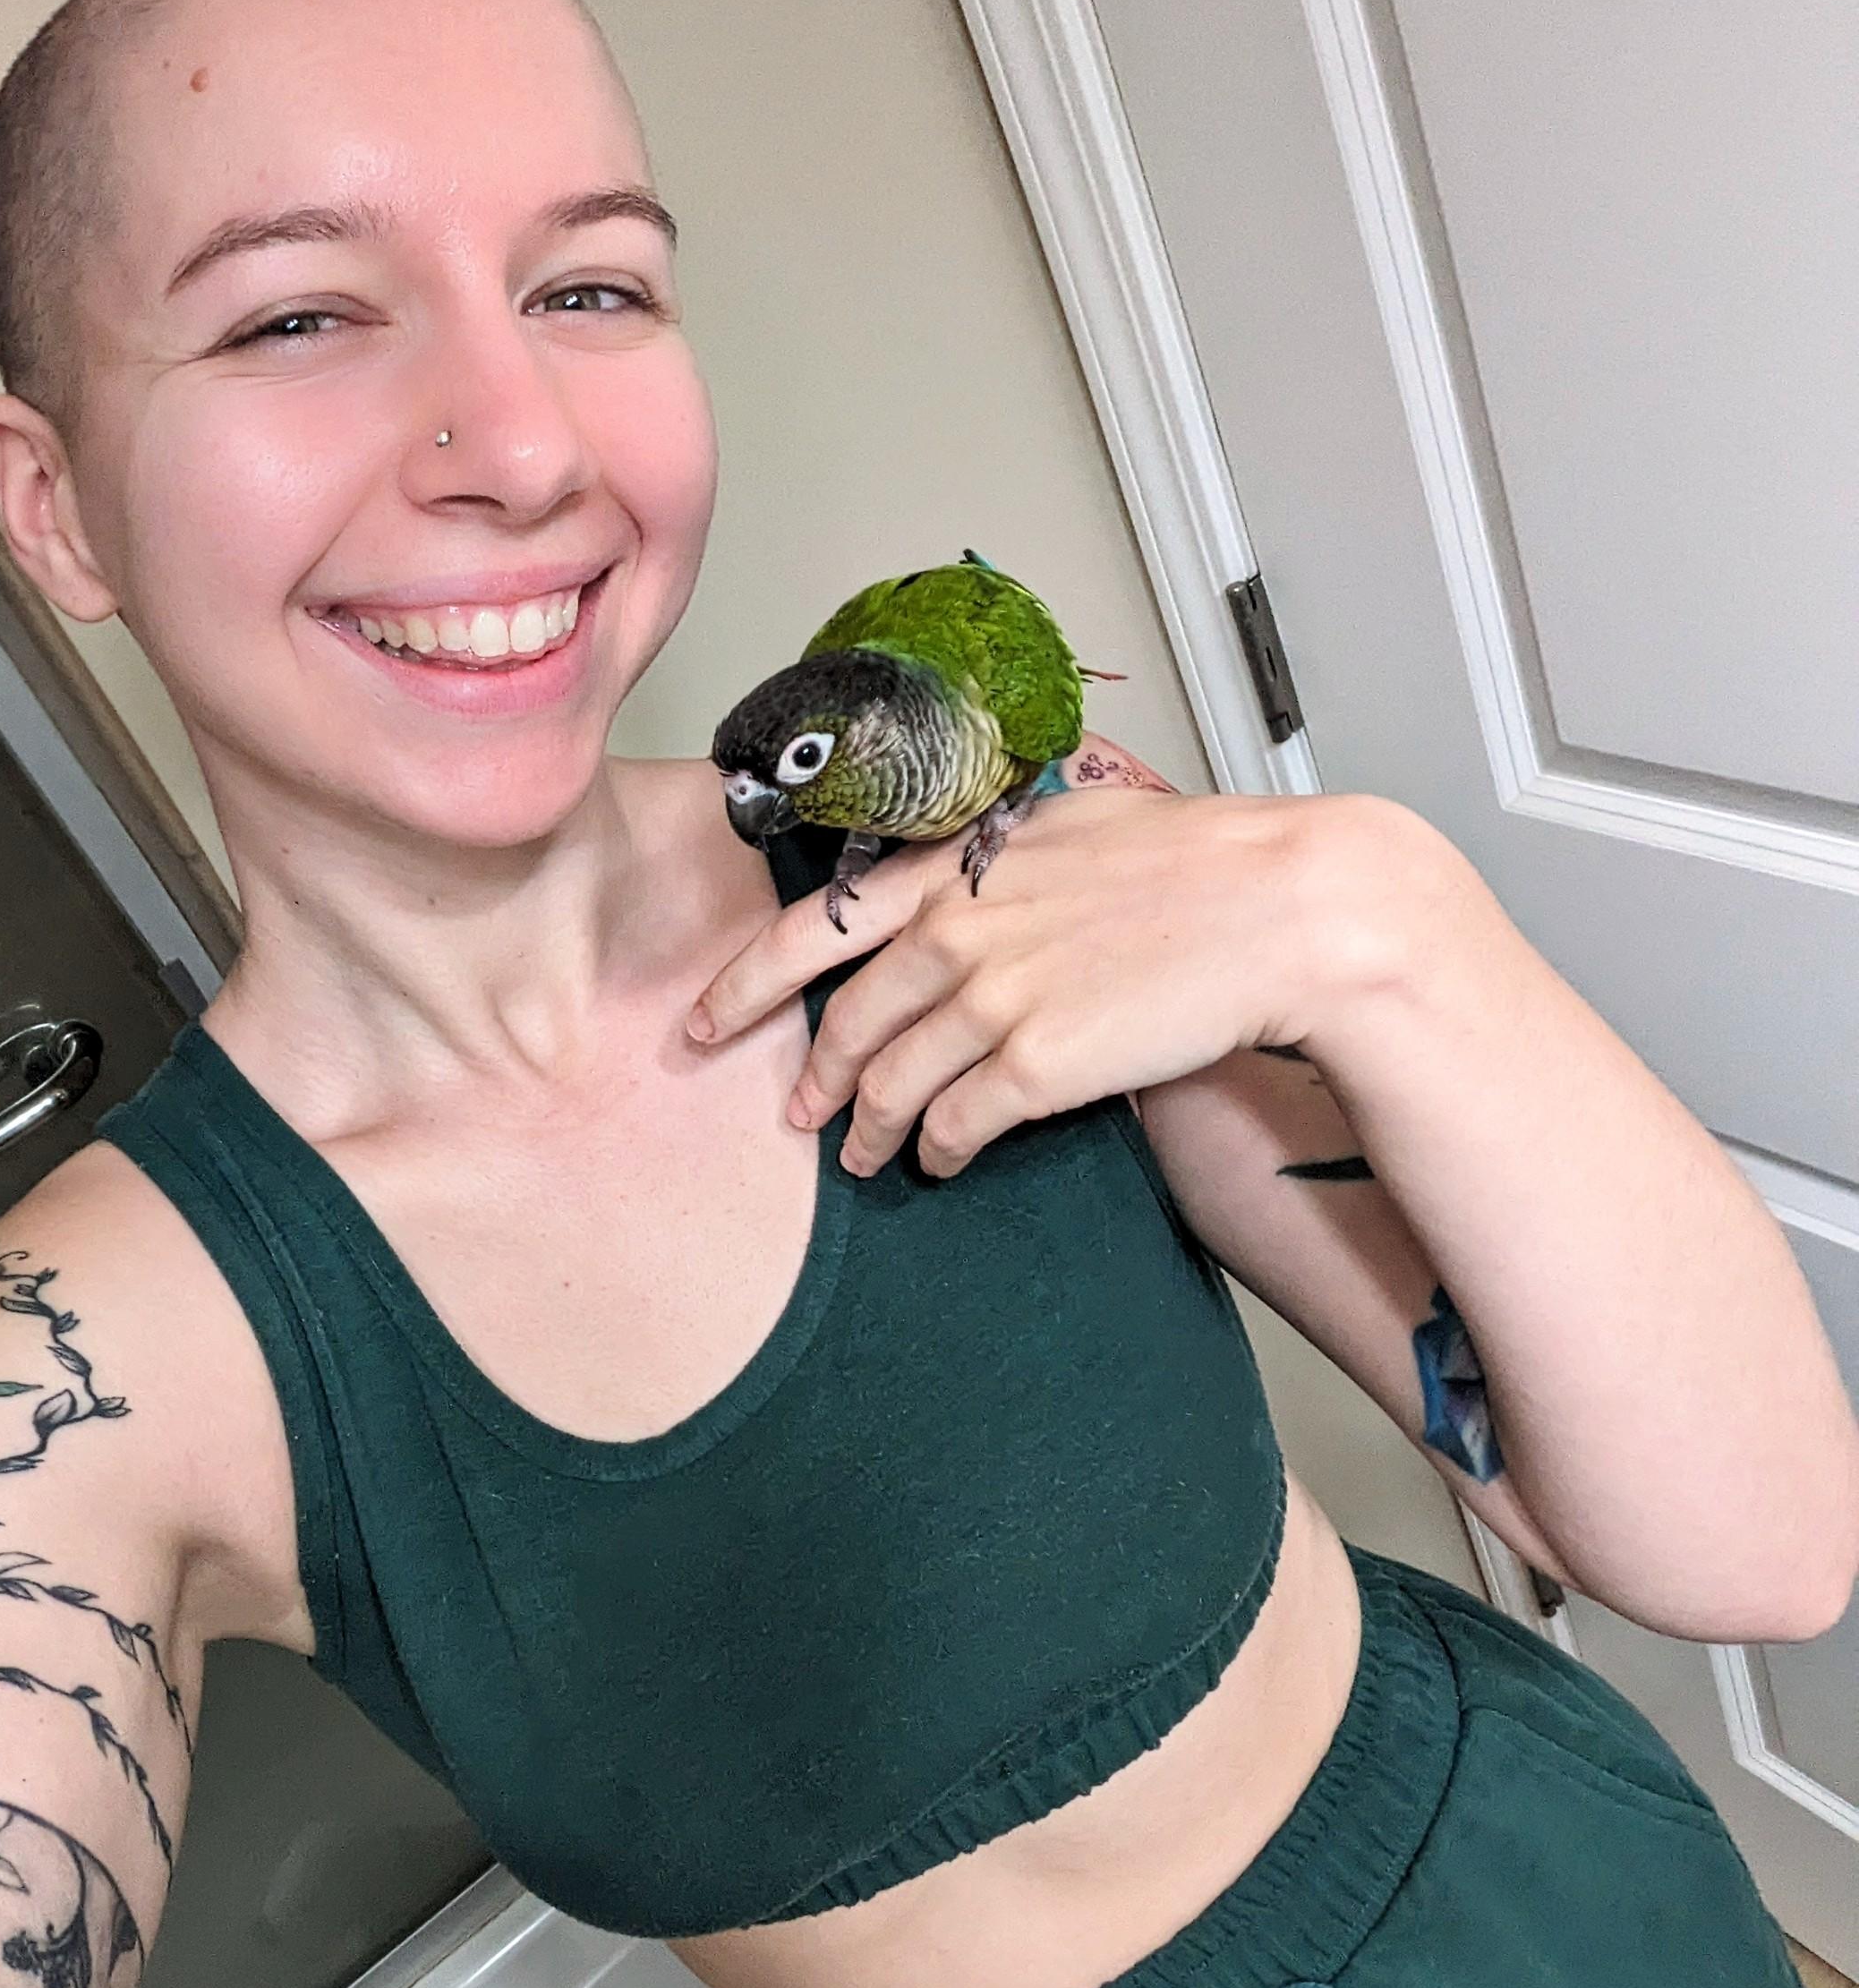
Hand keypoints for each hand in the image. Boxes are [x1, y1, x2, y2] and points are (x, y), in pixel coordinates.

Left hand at [689, 750, 1376, 1177]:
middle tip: (797, 1114)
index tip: (705, 1019)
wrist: (1282, 909)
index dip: (746, 981)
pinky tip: (942, 1162)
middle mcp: (958, 930)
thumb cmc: (1197, 861)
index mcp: (957, 865)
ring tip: (862, 1157)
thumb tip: (961, 881)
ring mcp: (994, 999)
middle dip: (814, 1078)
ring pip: (891, 1086)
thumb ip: (995, 858)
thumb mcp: (1071, 826)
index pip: (816, 925)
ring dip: (867, 1131)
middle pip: (848, 1023)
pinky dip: (939, 1152)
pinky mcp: (1038, 1066)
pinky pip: (956, 1128)